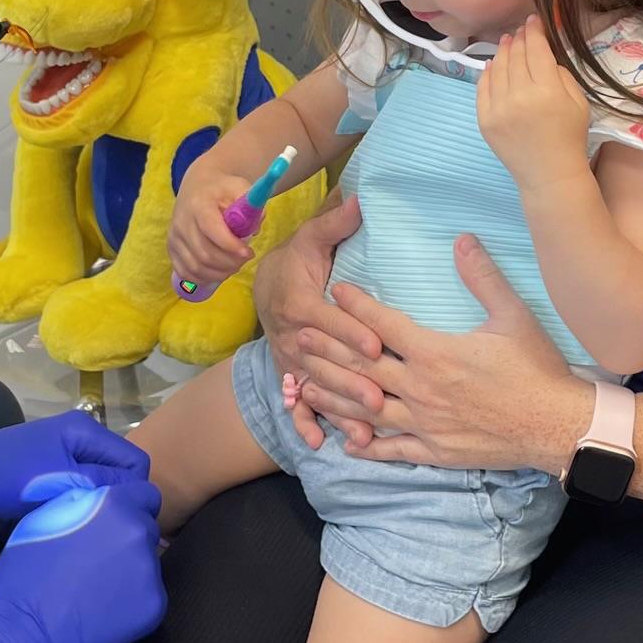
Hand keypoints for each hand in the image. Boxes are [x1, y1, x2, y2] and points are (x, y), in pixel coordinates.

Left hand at [0, 411, 149, 520]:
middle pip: (120, 471)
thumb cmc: (4, 479)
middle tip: (106, 530)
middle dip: (118, 498)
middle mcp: (79, 434)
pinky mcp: (49, 467)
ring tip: (88, 528)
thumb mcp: (59, 482)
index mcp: (85, 430)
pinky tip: (70, 521)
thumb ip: (103, 483)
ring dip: (98, 502)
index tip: (123, 523)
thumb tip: (144, 495)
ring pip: (101, 481)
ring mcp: (63, 450)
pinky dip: (80, 502)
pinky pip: (80, 485)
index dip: (135, 492)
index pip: (136, 462)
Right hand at [0, 478, 165, 642]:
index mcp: (114, 505)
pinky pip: (148, 595)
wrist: (24, 630)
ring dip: (128, 570)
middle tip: (97, 560)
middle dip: (126, 539)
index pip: (146, 495)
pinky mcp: (154, 607)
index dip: (130, 507)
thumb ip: (82, 503)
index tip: (113, 523)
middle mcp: (139, 534)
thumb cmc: (25, 572)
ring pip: (146, 564)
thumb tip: (99, 503)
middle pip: (146, 530)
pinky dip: (131, 601)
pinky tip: (103, 611)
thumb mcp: (46, 517)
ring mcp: (151, 572)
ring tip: (95, 589)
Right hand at [168, 162, 256, 287]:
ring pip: (196, 267)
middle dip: (230, 263)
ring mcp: (174, 237)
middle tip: (246, 258)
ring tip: (235, 265)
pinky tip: (219, 272)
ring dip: (219, 273)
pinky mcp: (171, 249)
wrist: (197, 187)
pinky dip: (204, 278)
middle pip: (205, 254)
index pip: (212, 230)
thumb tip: (254, 229)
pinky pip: (185, 273)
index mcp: (199, 204)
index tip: (249, 252)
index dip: (231, 246)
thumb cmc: (222, 189)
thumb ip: (251, 205)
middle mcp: (182, 222)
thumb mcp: (240, 187)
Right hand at [252, 193, 378, 446]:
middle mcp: (294, 335)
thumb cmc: (297, 261)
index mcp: (301, 301)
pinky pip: (296, 402)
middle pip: (324, 361)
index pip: (328, 319)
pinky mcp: (291, 374)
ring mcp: (291, 359)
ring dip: (337, 410)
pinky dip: (304, 423)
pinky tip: (318, 443)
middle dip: (351, 381)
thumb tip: (361, 199)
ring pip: (315, 387)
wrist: (263, 286)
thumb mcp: (311, 238)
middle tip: (379, 399)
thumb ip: (336, 223)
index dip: (350, 331)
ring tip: (363, 431)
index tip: (376, 343)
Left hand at [297, 233, 591, 473]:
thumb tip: (462, 238)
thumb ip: (482, 277)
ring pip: (365, 409)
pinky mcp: (433, 450)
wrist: (556, 426)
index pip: (383, 324)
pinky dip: (366, 445)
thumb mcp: (513, 316)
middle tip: (301, 336)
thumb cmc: (537, 369)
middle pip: (362, 366)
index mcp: (435, 353)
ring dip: (333, 396)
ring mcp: (424, 423)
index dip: (357, 305)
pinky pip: (391, 449)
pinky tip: (346, 442)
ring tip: (306, 385)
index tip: (337, 290)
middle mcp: (420, 388)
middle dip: (329, 349)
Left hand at [476, 16, 590, 197]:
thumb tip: (542, 54)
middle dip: (519, 38)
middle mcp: (520, 96)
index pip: (536, 50)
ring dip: (502, 51)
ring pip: (498, 68)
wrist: (549, 174)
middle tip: (520, 29)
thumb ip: (561, 74)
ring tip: (506, 40)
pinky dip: (487, 72)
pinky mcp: (484, 119)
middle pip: (516, 56)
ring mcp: (499, 108)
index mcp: (548, 90)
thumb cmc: (569, 137)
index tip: (533, 20)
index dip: (534, 32)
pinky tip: (493, 63)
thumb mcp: (578, 102)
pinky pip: (483, 88)